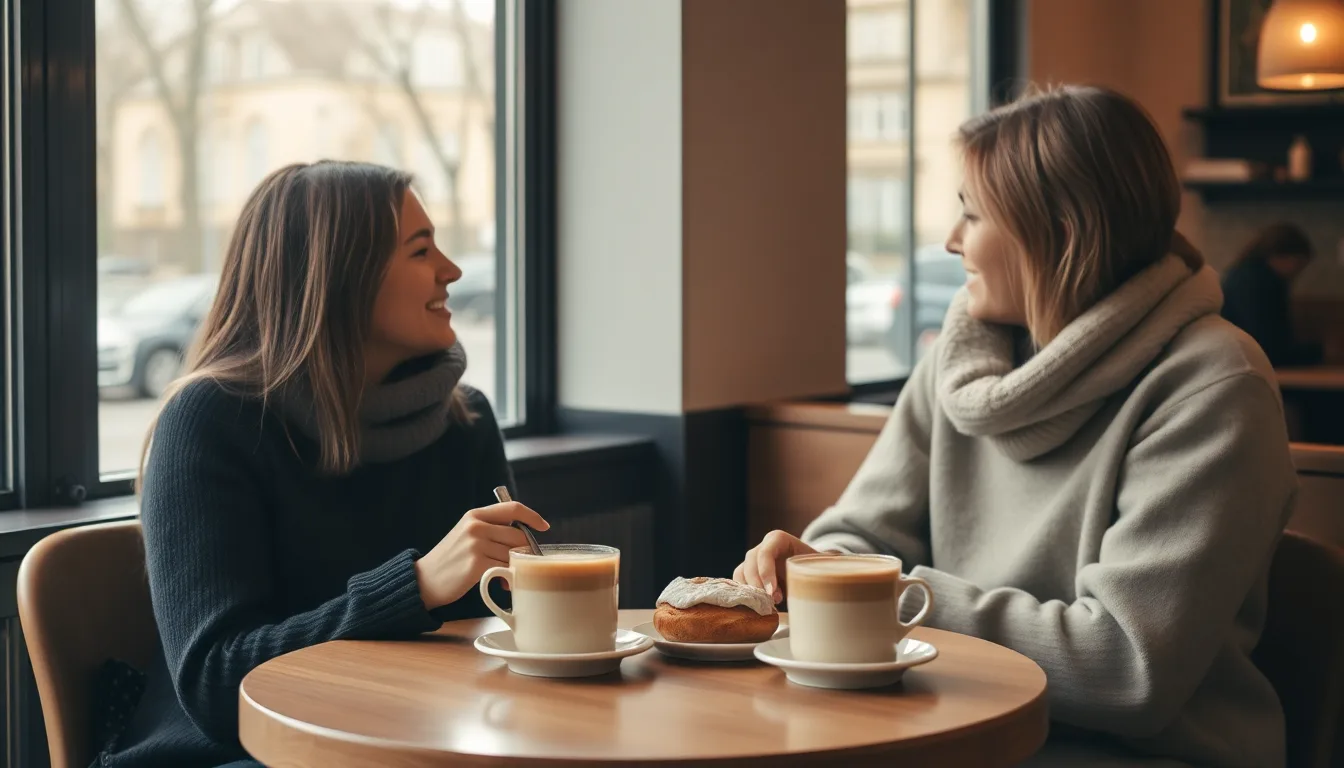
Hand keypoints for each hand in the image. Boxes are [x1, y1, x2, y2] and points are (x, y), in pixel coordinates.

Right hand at [414, 502, 549, 609]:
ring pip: (514, 555)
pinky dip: (509, 580)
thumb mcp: (467, 534)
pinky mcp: (476, 565)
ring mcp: (475, 545)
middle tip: (521, 565)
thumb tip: (525, 535)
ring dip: (516, 569)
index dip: (532, 516)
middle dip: (525, 552)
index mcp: (475, 515)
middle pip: (519, 536)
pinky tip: (503, 584)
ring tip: (507, 577)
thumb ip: (491, 529)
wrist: (425, 580)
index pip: (513, 508)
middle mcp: (476, 527)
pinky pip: (506, 570)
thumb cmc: (451, 559)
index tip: (544, 526)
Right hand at [732, 530, 817, 603]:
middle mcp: (763, 547)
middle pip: (750, 562)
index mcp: (778, 539)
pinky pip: (739, 583)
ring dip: (751, 591)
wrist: (810, 570)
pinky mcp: (748, 574)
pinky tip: (760, 606)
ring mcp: (754, 560)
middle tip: (772, 602)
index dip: (766, 571)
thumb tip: (829, 576)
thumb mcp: (819, 565)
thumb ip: (820, 569)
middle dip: (758, 585)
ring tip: (768, 606)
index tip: (772, 593)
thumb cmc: (814, 566)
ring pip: (741, 573)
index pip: (766, 552)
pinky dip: (746, 596)